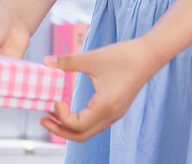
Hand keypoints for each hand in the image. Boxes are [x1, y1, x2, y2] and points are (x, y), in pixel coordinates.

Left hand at [40, 38, 160, 141]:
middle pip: (81, 135)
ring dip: (68, 125)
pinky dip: (78, 120)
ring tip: (52, 112)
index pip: (78, 125)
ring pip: (88, 131)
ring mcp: (114, 114)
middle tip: (42, 118)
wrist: (149, 55)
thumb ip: (68, 61)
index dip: (62, 116)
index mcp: (106, 106)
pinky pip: (94, 122)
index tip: (54, 99)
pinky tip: (68, 107)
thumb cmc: (123, 56)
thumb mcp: (93, 57)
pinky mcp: (115, 109)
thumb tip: (46, 62)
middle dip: (60, 130)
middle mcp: (111, 115)